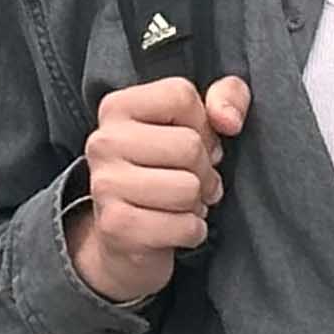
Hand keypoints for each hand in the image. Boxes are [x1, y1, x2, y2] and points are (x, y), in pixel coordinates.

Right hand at [66, 76, 251, 305]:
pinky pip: (185, 226)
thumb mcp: (197, 123)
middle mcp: (103, 141)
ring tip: (183, 203)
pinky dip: (192, 231)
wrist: (126, 236)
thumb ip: (227, 97)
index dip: (204, 125)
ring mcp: (105, 184)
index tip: (193, 143)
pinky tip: (174, 227)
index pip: (181, 96)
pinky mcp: (116, 226)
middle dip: (204, 169)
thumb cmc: (167, 170)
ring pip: (189, 188)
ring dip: (198, 202)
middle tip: (193, 180)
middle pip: (189, 145)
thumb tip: (230, 120)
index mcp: (117, 107)